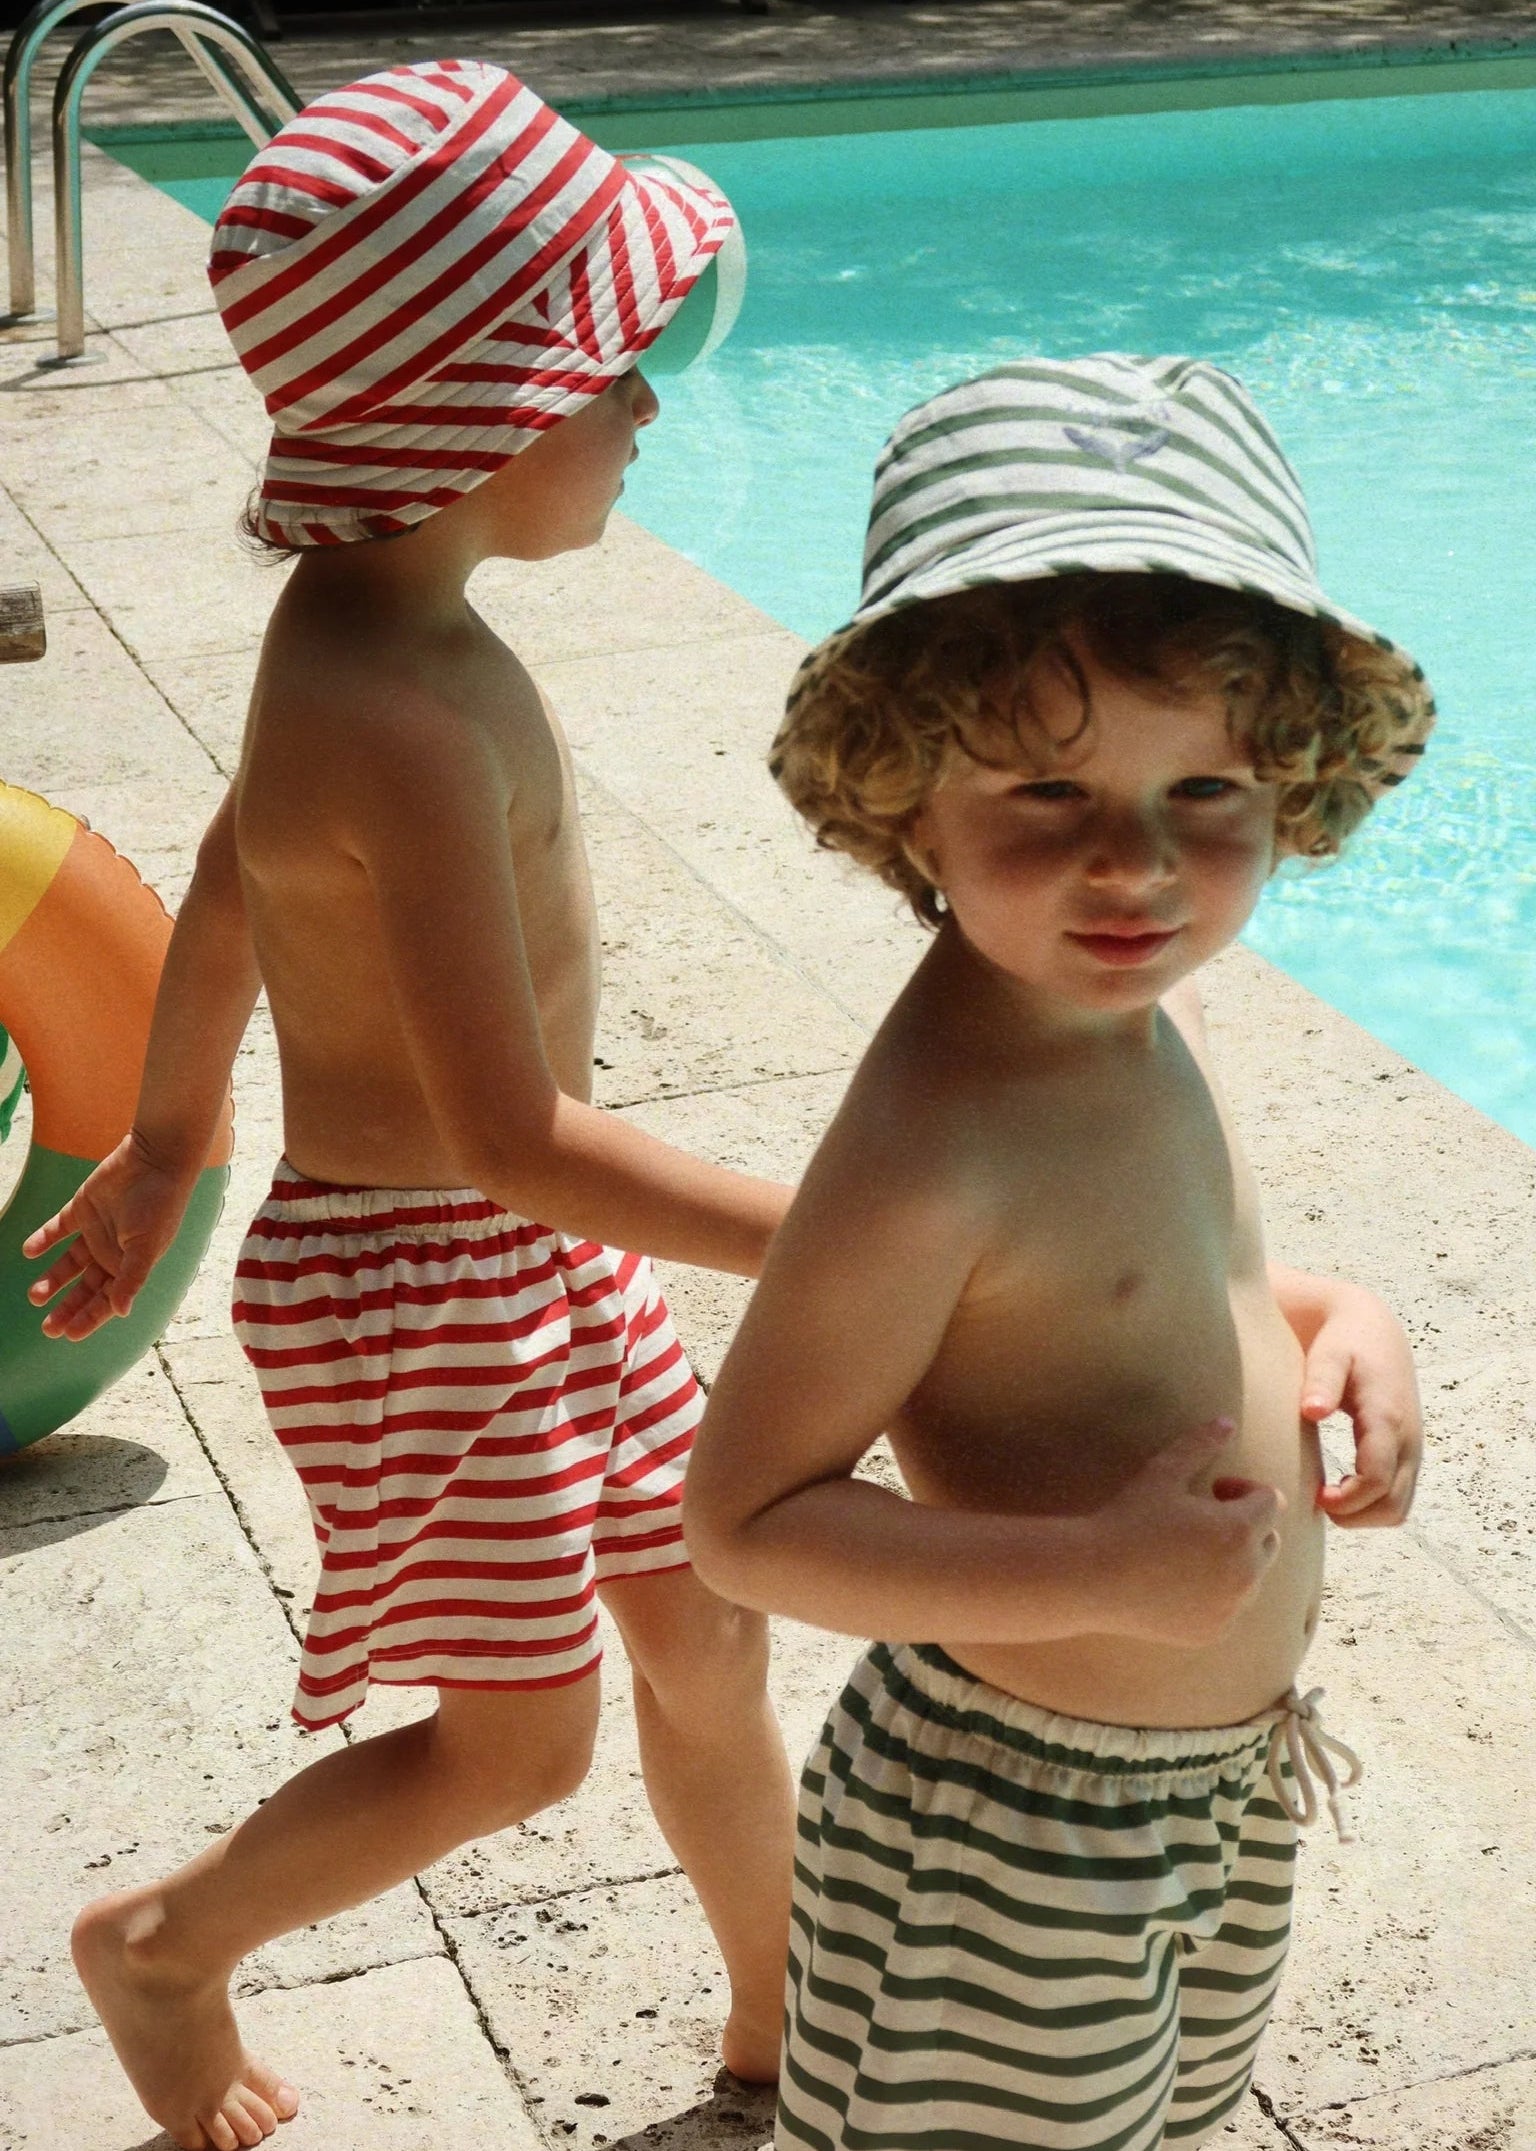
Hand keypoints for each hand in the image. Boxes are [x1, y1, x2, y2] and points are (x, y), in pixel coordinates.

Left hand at [23, 1131, 197, 1339]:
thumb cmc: (159, 1205)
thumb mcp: (146, 1246)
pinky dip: (43, 1240)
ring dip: (52, 1280)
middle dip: (68, 1307)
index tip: (69, 1334)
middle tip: (47, 1327)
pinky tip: (29, 1251)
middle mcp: (113, 1252)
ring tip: (34, 1295)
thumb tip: (123, 1312)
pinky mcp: (83, 1209)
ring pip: (69, 1264)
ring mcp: (97, 1231)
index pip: (108, 1299)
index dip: (90, 1317)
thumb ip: (132, 1278)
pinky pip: (58, 1230)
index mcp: (131, 1265)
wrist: (154, 1160)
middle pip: (86, 1287)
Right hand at [1095, 1417, 1284, 1647]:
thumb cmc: (1129, 1519)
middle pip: (1268, 1538)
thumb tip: (1228, 1422)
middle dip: (1244, 1523)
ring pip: (1253, 1574)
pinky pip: (1233, 1606)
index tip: (1211, 1489)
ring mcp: (1233, 1606)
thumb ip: (1201, 1445)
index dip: (1243, 1489)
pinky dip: (1219, 1593)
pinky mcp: (1216, 1630)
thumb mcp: (1163, 1473)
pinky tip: (1180, 1581)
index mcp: (1239, 1529)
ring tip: (1190, 1549)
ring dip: (1234, 1557)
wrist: (1093, 1578)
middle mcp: (1247, 1571)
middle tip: (1200, 1518)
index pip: (1270, 1501)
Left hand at [1300, 1280, 1421, 1527]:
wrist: (1372, 1328)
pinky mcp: (1407, 1454)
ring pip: (1399, 1508)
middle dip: (1354, 1516)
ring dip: (1364, 1515)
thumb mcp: (1329, 1353)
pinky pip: (1398, 1497)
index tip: (1314, 1497)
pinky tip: (1339, 1489)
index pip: (1376, 1480)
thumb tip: (1312, 1411)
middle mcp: (1408, 1440)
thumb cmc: (1344, 1341)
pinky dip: (1372, 1505)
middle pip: (1392, 1506)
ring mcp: (1411, 1450)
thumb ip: (1321, 1380)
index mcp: (1388, 1418)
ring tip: (1325, 1497)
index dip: (1347, 1500)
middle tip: (1315, 1501)